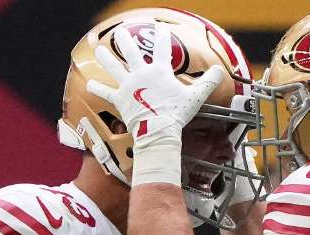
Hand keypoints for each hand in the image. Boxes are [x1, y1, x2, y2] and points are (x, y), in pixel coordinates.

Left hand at [86, 22, 224, 145]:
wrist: (158, 130)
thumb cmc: (176, 114)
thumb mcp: (196, 97)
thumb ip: (208, 82)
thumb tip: (220, 70)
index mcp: (159, 71)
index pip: (162, 49)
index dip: (162, 37)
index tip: (160, 29)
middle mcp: (141, 74)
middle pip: (132, 53)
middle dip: (126, 41)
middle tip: (120, 32)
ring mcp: (129, 86)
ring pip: (115, 68)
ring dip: (107, 59)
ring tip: (99, 50)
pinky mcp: (120, 100)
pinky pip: (107, 94)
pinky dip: (99, 89)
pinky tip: (89, 83)